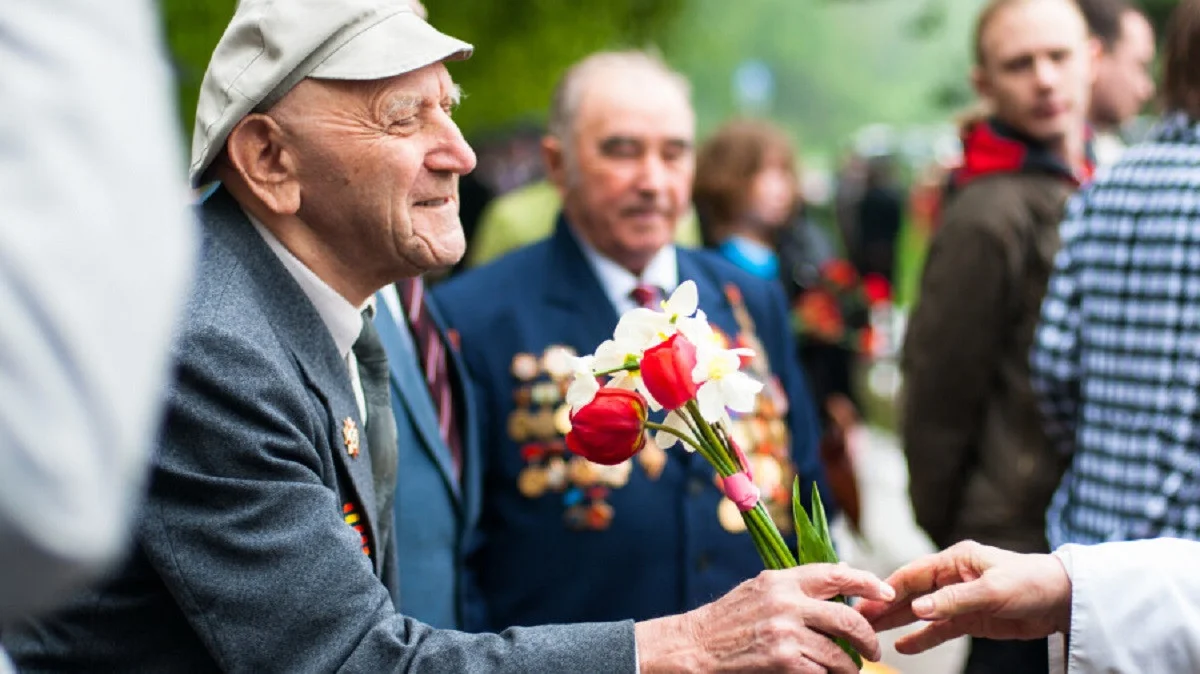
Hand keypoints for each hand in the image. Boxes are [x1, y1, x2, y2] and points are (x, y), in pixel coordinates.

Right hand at [635, 563, 893, 672]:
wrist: (694, 647)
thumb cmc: (727, 620)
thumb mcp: (759, 590)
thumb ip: (797, 585)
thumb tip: (841, 576)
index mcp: (781, 580)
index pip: (835, 574)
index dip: (867, 582)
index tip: (886, 592)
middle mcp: (786, 602)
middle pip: (848, 618)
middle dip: (868, 638)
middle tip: (873, 650)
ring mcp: (785, 632)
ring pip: (839, 653)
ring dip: (848, 667)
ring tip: (845, 671)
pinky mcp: (782, 660)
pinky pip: (822, 672)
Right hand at [856, 540, 1071, 654]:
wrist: (1063, 600)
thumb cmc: (1031, 583)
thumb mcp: (992, 590)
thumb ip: (954, 600)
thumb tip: (917, 610)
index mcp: (954, 560)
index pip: (913, 574)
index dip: (888, 587)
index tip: (865, 600)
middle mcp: (951, 577)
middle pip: (910, 593)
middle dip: (884, 606)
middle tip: (858, 619)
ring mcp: (958, 599)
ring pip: (920, 613)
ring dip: (897, 622)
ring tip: (870, 632)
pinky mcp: (969, 619)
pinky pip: (939, 630)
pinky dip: (921, 637)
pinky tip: (902, 646)